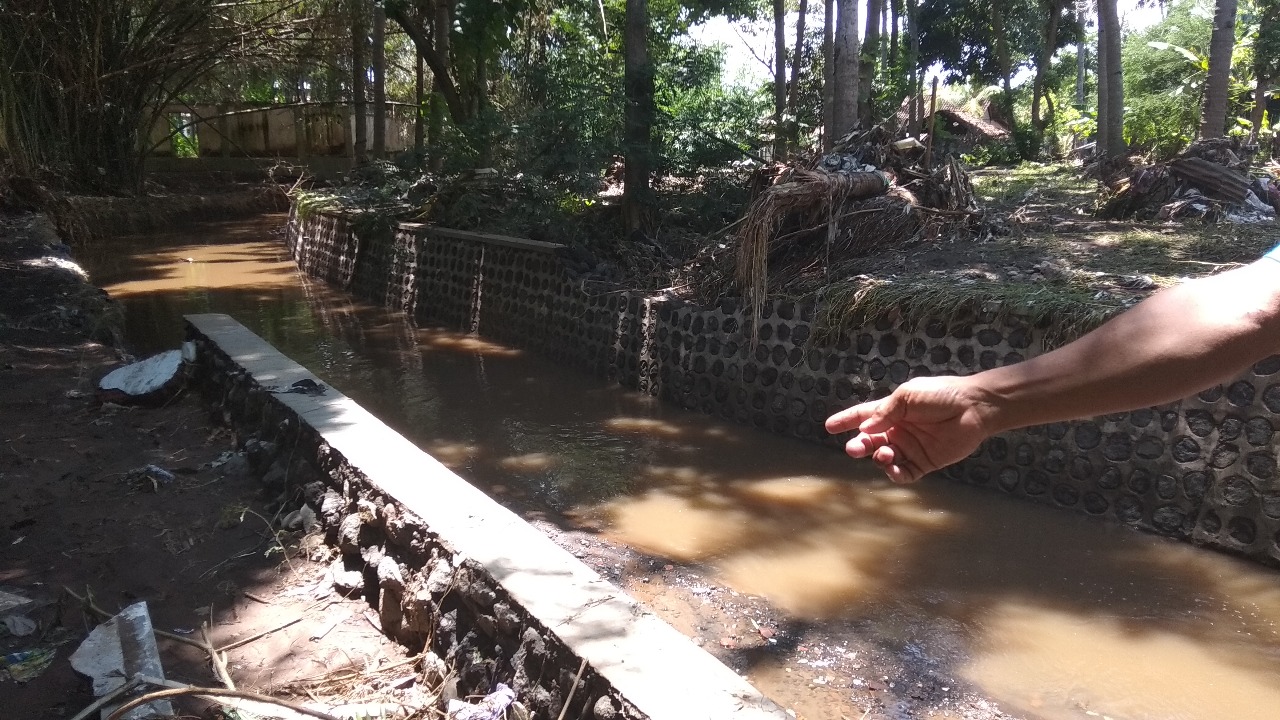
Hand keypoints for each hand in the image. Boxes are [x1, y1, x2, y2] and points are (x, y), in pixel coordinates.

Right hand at [824, 375, 999, 482]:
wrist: (974, 408)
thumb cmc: (941, 395)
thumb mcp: (907, 396)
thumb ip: (884, 413)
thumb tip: (864, 429)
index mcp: (892, 411)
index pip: (863, 416)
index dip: (846, 420)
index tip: (829, 426)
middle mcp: (898, 430)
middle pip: (871, 441)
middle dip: (859, 445)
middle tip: (853, 449)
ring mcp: (911, 447)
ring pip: (885, 458)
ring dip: (879, 458)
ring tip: (883, 454)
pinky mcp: (925, 463)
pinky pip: (904, 473)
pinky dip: (895, 473)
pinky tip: (893, 468)